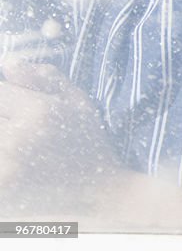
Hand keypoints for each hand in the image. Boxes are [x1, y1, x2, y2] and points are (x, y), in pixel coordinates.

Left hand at [0, 61, 123, 216]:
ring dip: (6, 138)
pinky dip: (6, 161)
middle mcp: (16, 140)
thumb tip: (7, 62)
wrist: (96, 193)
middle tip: (22, 125)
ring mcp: (4, 169)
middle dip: (7, 117)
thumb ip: (43, 77)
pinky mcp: (0, 190)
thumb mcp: (77, 101)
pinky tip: (21, 165)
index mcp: (38, 112)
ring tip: (26, 146)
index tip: (18, 103)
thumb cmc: (87, 141)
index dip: (7, 95)